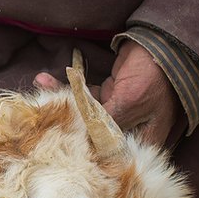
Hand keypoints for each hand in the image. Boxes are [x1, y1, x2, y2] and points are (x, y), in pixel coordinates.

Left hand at [33, 41, 181, 147]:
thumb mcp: (130, 101)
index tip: (56, 142)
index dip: (83, 151)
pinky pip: (84, 97)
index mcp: (142, 141)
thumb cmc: (154, 75)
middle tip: (37, 115)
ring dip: (60, 102)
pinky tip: (46, 79)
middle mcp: (128, 131)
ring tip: (39, 88)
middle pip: (92, 135)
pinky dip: (67, 88)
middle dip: (64, 123)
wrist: (161, 43)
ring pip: (84, 115)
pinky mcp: (108, 96)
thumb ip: (105, 120)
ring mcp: (117, 113)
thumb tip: (79, 136)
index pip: (108, 154)